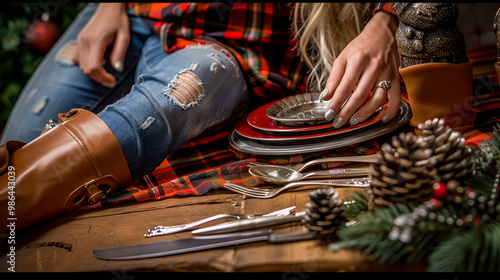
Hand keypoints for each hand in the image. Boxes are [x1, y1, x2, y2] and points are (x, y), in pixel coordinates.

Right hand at [72, 3, 129, 87]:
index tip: (113, 81)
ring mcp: (80, 41)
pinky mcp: (79, 41)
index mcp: (96, 40)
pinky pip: (78, 59)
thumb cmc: (119, 21)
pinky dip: (87, 66)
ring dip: (94, 73)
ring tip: (107, 73)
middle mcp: (84, 41)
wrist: (109, 8)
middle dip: (99, 78)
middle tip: (111, 82)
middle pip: (86, 69)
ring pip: (81, 66)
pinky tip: (99, 63)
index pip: (94, 66)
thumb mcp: (124, 37)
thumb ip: (119, 54)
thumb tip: (117, 70)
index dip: (103, 78)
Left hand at [321, 11, 400, 127]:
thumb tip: (325, 96)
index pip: (344, 87)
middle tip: (338, 122)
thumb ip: (334, 78)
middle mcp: (373, 66)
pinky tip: (382, 119)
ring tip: (354, 121)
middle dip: (347, 112)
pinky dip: (390, 110)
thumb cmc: (360, 47)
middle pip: (360, 95)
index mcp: (357, 60)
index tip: (329, 114)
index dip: (336, 103)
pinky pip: (395, 97)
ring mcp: (387, 72)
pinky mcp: (396, 77)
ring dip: (365, 114)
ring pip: (377, 99)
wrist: (381, 34)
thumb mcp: (342, 58)